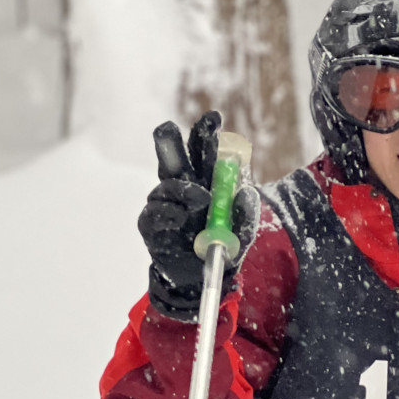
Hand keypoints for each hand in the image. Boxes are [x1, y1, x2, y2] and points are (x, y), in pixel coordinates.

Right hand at [137, 111, 258, 317]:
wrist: (199, 280)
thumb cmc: (222, 250)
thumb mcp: (242, 235)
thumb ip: (246, 215)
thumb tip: (247, 194)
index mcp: (205, 183)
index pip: (203, 153)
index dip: (205, 134)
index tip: (214, 119)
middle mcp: (182, 189)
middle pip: (174, 159)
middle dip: (170, 141)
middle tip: (167, 128)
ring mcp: (164, 205)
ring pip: (166, 185)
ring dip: (182, 190)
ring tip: (200, 201)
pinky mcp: (151, 225)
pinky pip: (154, 213)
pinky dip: (167, 211)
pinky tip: (180, 216)